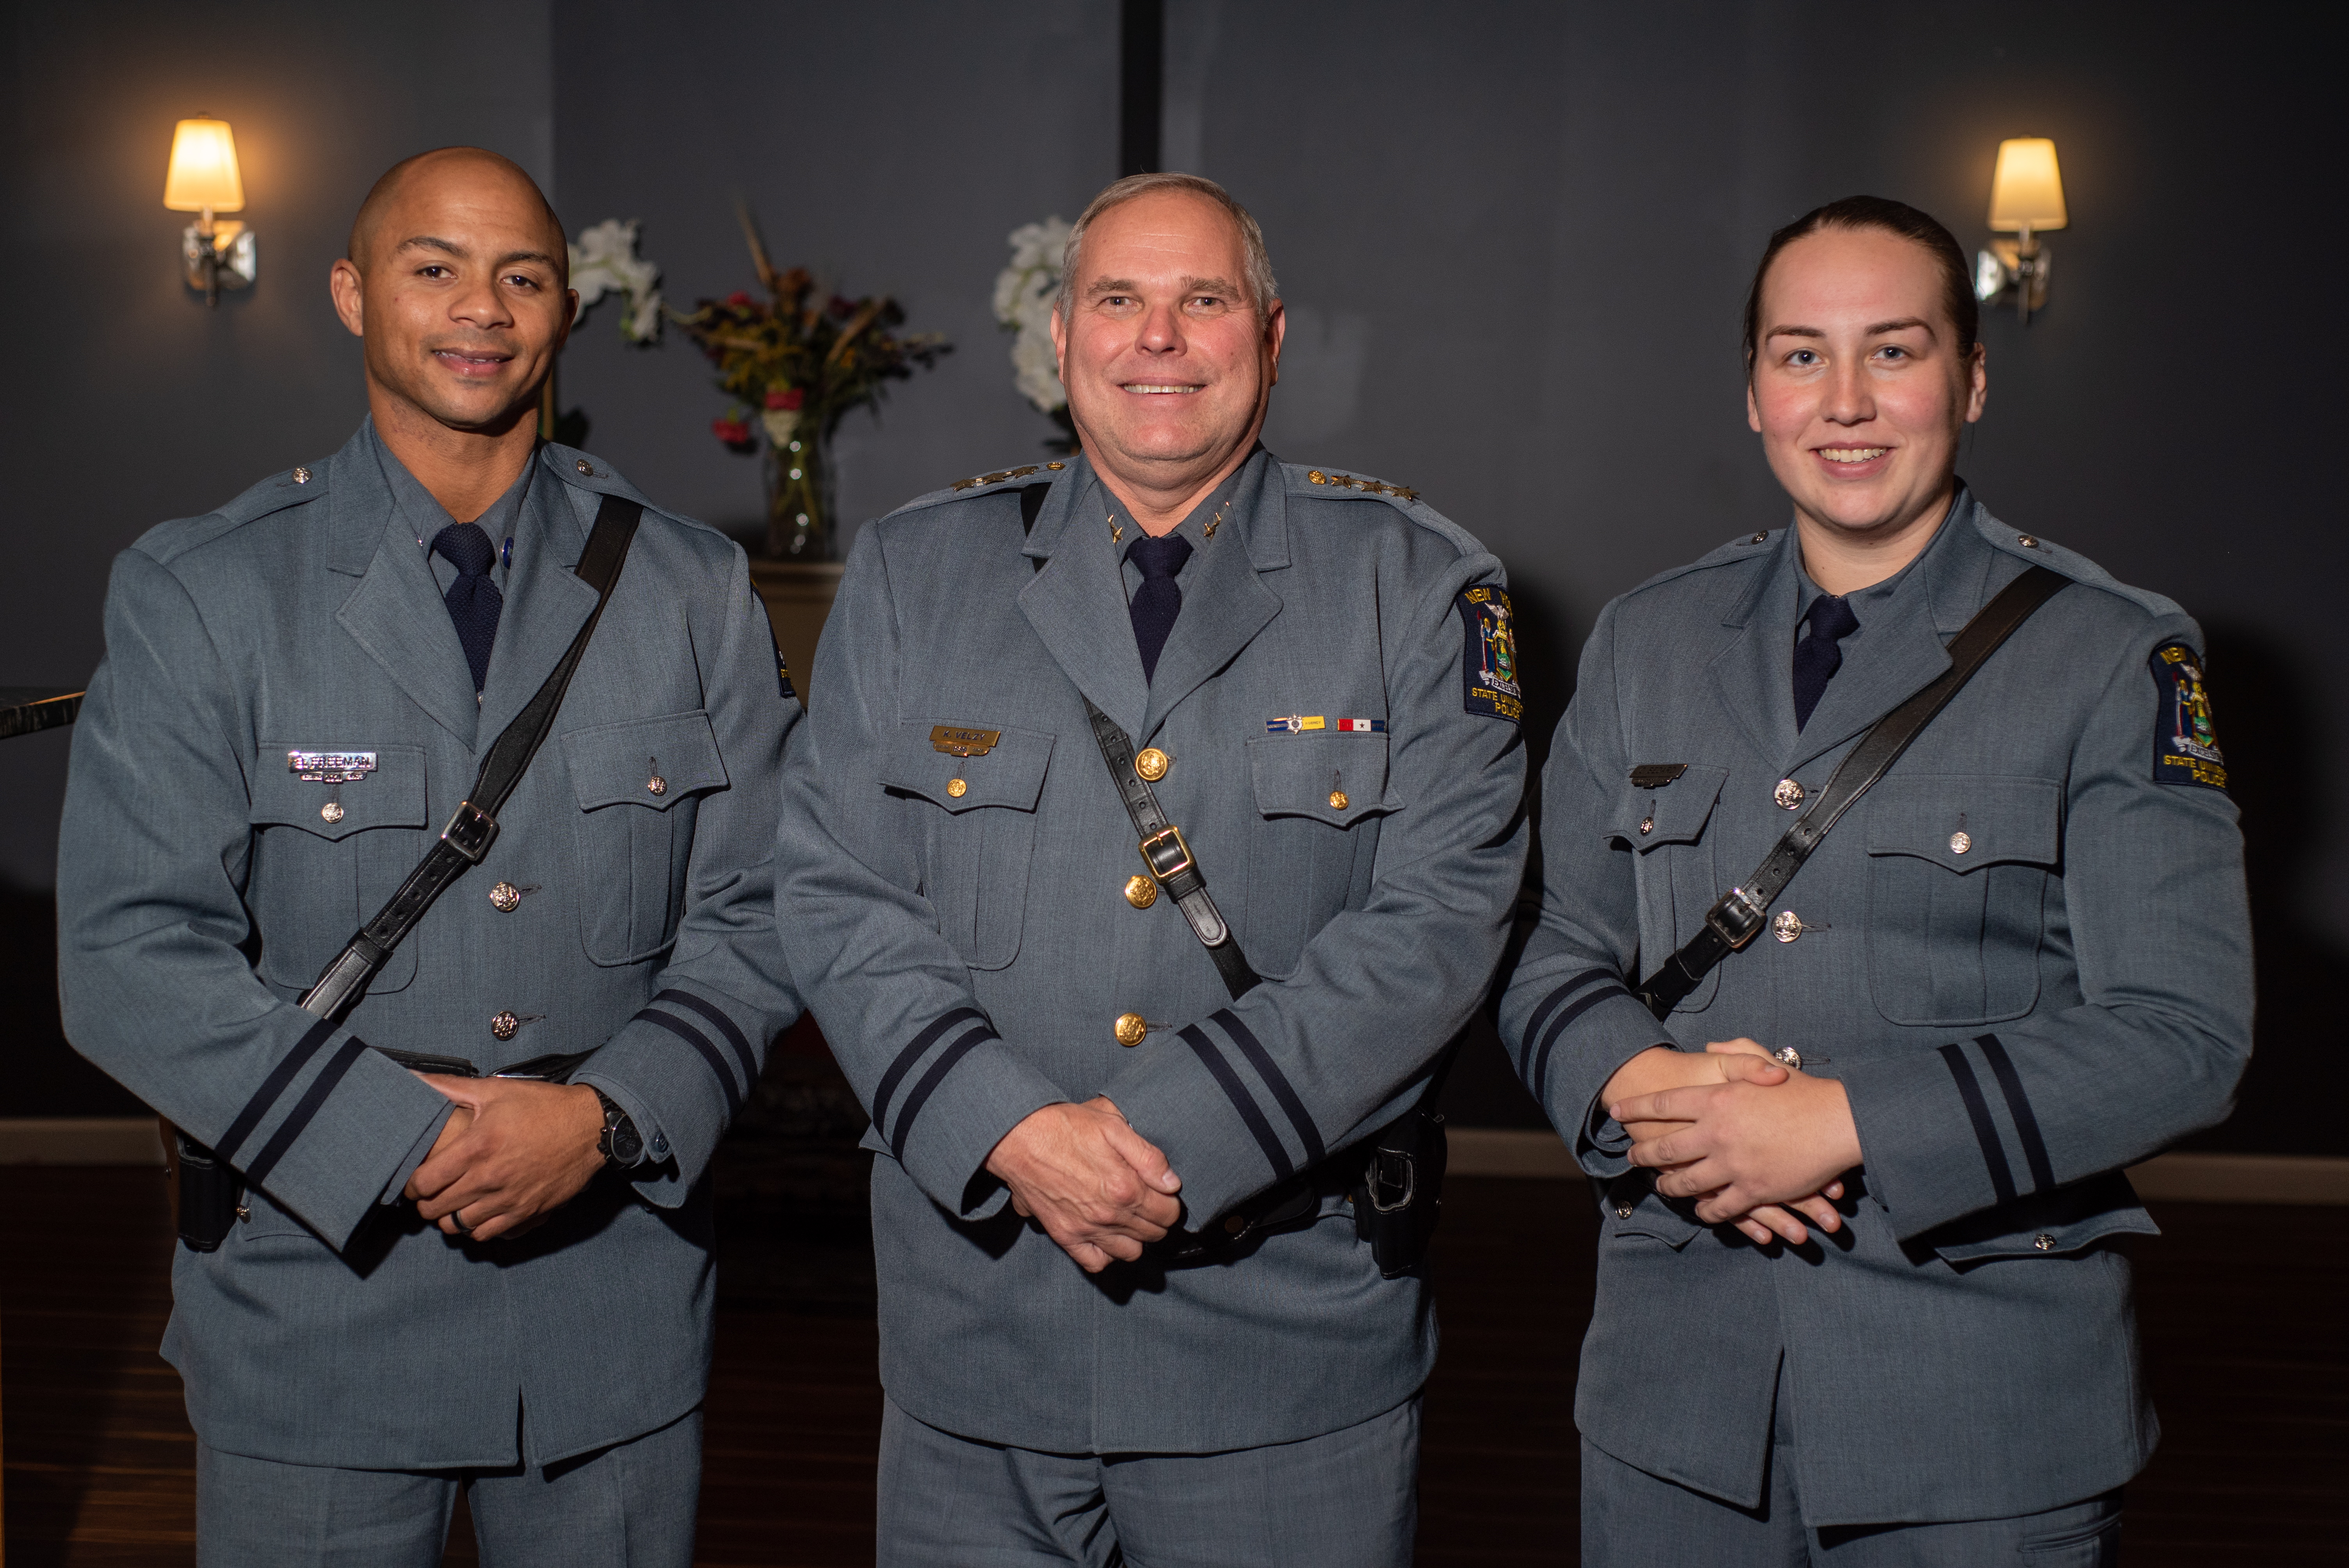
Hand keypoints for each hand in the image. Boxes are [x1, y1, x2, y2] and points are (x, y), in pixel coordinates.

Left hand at [403, 1074, 606, 1241]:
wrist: (590, 1127)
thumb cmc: (542, 1106)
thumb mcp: (494, 1090)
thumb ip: (448, 1087)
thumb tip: (410, 1077)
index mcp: (477, 1147)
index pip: (424, 1182)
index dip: (411, 1185)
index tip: (414, 1181)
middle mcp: (490, 1178)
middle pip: (436, 1209)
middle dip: (426, 1203)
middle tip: (431, 1193)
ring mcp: (509, 1200)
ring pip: (458, 1226)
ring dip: (449, 1217)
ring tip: (452, 1204)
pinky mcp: (527, 1213)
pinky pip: (486, 1235)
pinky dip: (475, 1228)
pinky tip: (477, 1213)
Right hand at [984, 1096, 1182, 1272]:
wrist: (1018, 1137)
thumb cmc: (1064, 1126)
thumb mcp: (1113, 1124)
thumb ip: (1148, 1156)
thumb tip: (1172, 1183)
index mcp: (1126, 1187)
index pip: (1169, 1211)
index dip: (1170, 1200)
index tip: (1162, 1190)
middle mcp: (1109, 1215)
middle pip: (1154, 1233)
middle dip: (1157, 1218)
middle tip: (1146, 1199)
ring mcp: (1086, 1229)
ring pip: (1131, 1252)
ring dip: (1136, 1237)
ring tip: (1129, 1217)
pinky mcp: (1065, 1236)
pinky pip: (1096, 1262)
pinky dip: (1106, 1254)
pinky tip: (1106, 1235)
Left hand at [1612, 1054, 1862, 1244]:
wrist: (1838, 1122)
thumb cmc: (1803, 1090)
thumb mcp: (1763, 1062)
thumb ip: (1733, 1052)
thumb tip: (1710, 1045)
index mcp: (1716, 1098)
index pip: (1663, 1104)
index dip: (1636, 1109)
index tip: (1617, 1112)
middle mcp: (1716, 1132)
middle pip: (1665, 1148)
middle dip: (1643, 1153)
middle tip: (1632, 1155)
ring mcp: (1732, 1164)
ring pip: (1686, 1182)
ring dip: (1670, 1186)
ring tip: (1661, 1186)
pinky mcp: (1752, 1190)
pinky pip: (1719, 1208)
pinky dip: (1706, 1210)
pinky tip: (1700, 1210)